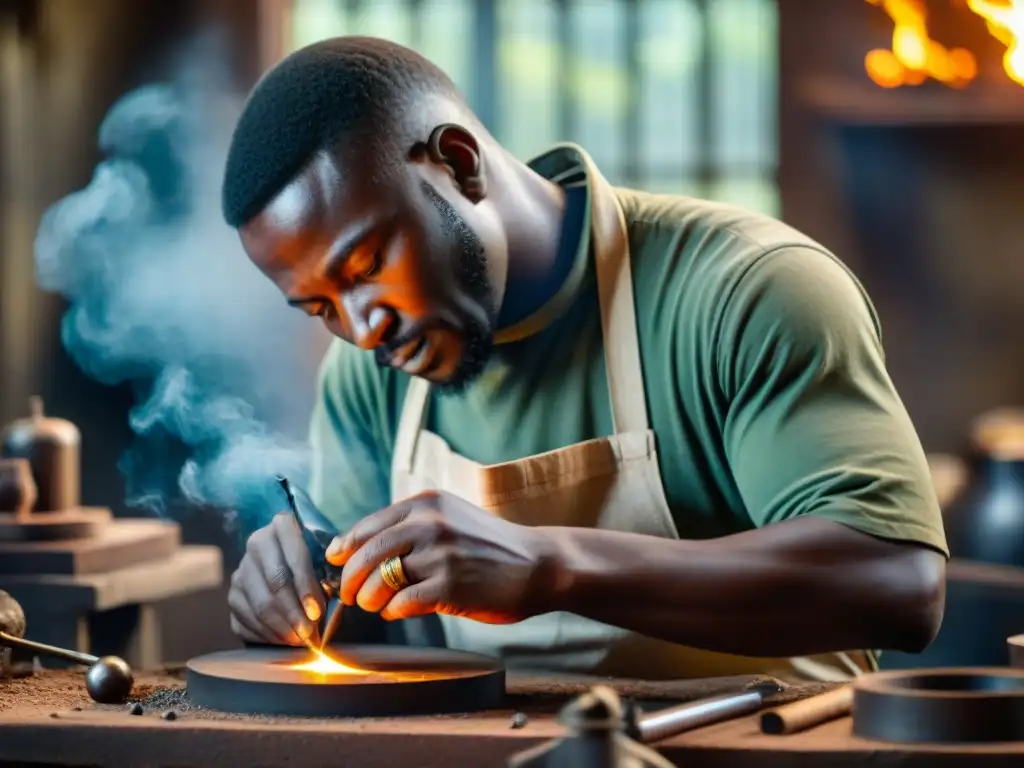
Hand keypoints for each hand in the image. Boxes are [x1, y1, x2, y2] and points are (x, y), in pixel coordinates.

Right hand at [228, 512, 326, 645]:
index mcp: (282, 526)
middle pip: (275, 583)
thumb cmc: (317, 562)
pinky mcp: (232, 597)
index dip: (306, 586)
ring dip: (281, 628)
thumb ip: (329, 571)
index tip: (316, 612)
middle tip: (309, 633)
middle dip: (294, 613)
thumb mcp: (326, 557)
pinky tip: (283, 640)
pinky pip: (245, 621)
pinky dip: (266, 635)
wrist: (289, 563)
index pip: (294, 556)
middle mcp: (256, 544)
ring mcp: (241, 571)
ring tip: (299, 640)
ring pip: (259, 606)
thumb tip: (320, 601)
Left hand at [326, 491, 556, 623]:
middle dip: (349, 578)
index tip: (335, 561)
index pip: (368, 526)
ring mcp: (440, 555)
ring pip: (379, 581)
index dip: (344, 547)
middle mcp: (430, 524)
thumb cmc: (490, 546)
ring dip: (370, 598)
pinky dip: (393, 611)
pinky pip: (402, 603)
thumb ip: (412, 525)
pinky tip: (400, 611)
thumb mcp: (451, 517)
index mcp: (426, 503)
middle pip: (367, 554)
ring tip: (376, 604)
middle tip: (349, 594)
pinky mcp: (450, 586)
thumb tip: (357, 547)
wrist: (538, 564)